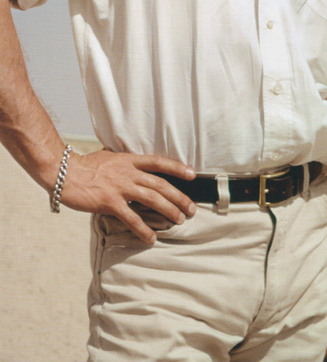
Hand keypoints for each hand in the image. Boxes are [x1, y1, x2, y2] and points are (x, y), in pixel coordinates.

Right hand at [61, 150, 196, 243]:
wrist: (64, 172)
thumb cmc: (85, 165)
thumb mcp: (110, 157)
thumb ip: (125, 163)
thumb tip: (135, 168)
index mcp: (129, 160)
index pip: (159, 162)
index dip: (177, 168)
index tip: (192, 175)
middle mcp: (128, 172)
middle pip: (160, 184)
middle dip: (179, 197)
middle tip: (191, 208)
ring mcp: (120, 187)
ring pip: (152, 199)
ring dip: (169, 210)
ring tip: (179, 220)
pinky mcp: (110, 202)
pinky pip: (131, 217)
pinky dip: (143, 229)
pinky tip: (151, 238)